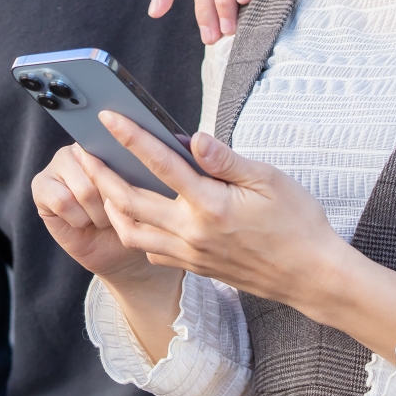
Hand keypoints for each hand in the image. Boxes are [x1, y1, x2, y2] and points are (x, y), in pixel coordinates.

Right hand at [32, 143, 170, 286]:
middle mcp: (79, 148)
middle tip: (115, 210)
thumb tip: (158, 149)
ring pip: (84, 189)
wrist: (118, 251)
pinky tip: (83, 222)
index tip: (131, 189)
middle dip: (112, 201)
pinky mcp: (41, 186)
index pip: (115, 145)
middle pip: (100, 171)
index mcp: (107, 142)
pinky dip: (78, 219)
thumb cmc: (135, 218)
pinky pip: (62, 201)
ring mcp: (57, 165)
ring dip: (97, 214)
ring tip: (101, 217)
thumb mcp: (149, 193)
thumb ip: (145, 169)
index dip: (125, 173)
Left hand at [85, 111, 395, 362]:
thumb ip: (226, 160)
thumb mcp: (269, 180)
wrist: (311, 277)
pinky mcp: (195, 268)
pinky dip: (135, 231)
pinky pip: (151, 250)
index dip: (131, 137)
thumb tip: (194, 138)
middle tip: (84, 154)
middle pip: (130, 203)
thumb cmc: (298, 223)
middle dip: (102, 175)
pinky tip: (136, 215)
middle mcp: (193, 232)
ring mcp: (191, 254)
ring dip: (112, 207)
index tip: (109, 118)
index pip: (161, 164)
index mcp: (211, 205)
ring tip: (102, 184)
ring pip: (132, 232)